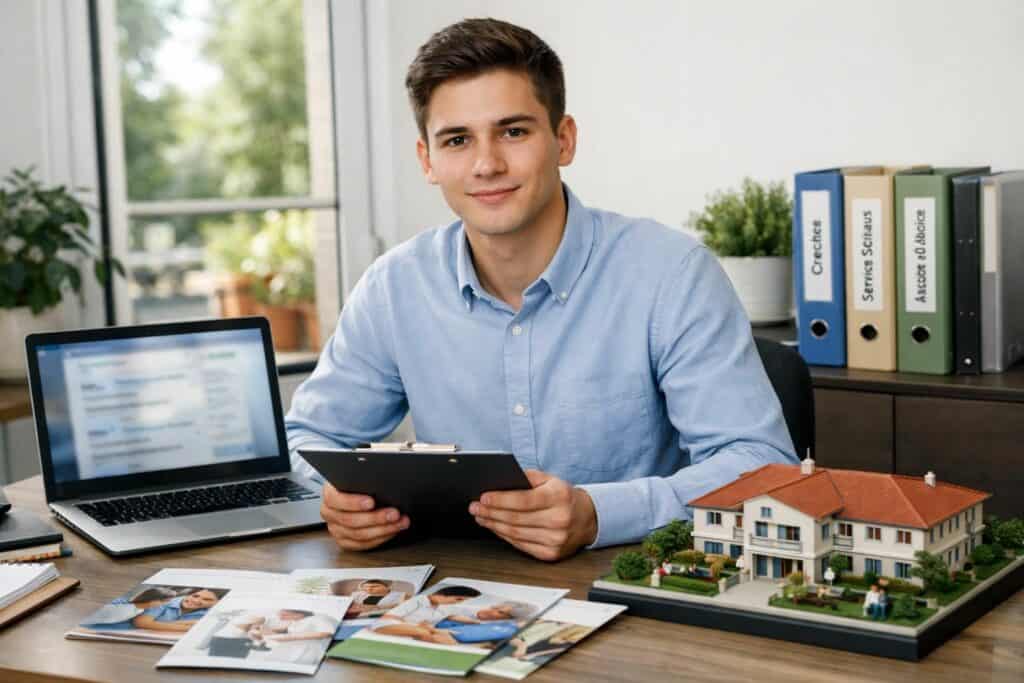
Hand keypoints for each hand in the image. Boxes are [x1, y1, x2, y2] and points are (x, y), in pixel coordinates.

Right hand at [320, 482, 409, 550]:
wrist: (353, 494)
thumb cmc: (357, 484)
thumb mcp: (357, 476)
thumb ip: (363, 479)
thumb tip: (380, 482)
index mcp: (329, 494)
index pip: (335, 500)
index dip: (354, 502)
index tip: (372, 502)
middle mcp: (329, 513)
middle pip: (350, 520)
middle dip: (376, 517)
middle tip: (394, 513)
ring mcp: (335, 529)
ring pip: (358, 535)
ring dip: (383, 529)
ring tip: (400, 522)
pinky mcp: (344, 541)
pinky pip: (362, 544)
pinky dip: (380, 538)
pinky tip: (392, 531)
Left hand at [470, 469, 596, 560]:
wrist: (587, 519)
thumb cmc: (564, 497)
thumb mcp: (550, 479)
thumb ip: (527, 477)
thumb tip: (499, 482)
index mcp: (559, 498)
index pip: (523, 500)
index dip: (500, 500)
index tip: (483, 497)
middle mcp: (559, 520)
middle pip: (516, 519)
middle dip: (491, 512)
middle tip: (475, 507)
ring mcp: (555, 540)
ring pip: (515, 534)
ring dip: (493, 525)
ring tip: (481, 516)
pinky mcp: (550, 554)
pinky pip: (520, 545)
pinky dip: (504, 536)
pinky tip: (495, 527)